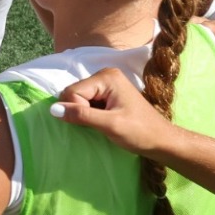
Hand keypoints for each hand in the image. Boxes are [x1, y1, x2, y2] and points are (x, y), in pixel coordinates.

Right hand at [49, 68, 175, 156]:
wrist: (161, 140)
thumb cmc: (139, 132)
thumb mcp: (110, 125)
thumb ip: (82, 115)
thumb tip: (53, 109)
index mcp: (107, 77)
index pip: (73, 91)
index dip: (77, 110)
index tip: (95, 122)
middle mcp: (105, 74)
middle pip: (74, 92)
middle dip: (79, 110)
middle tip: (99, 123)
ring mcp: (107, 83)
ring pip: (79, 98)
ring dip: (85, 113)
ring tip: (102, 123)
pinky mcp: (108, 93)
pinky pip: (87, 101)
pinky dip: (90, 113)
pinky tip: (103, 121)